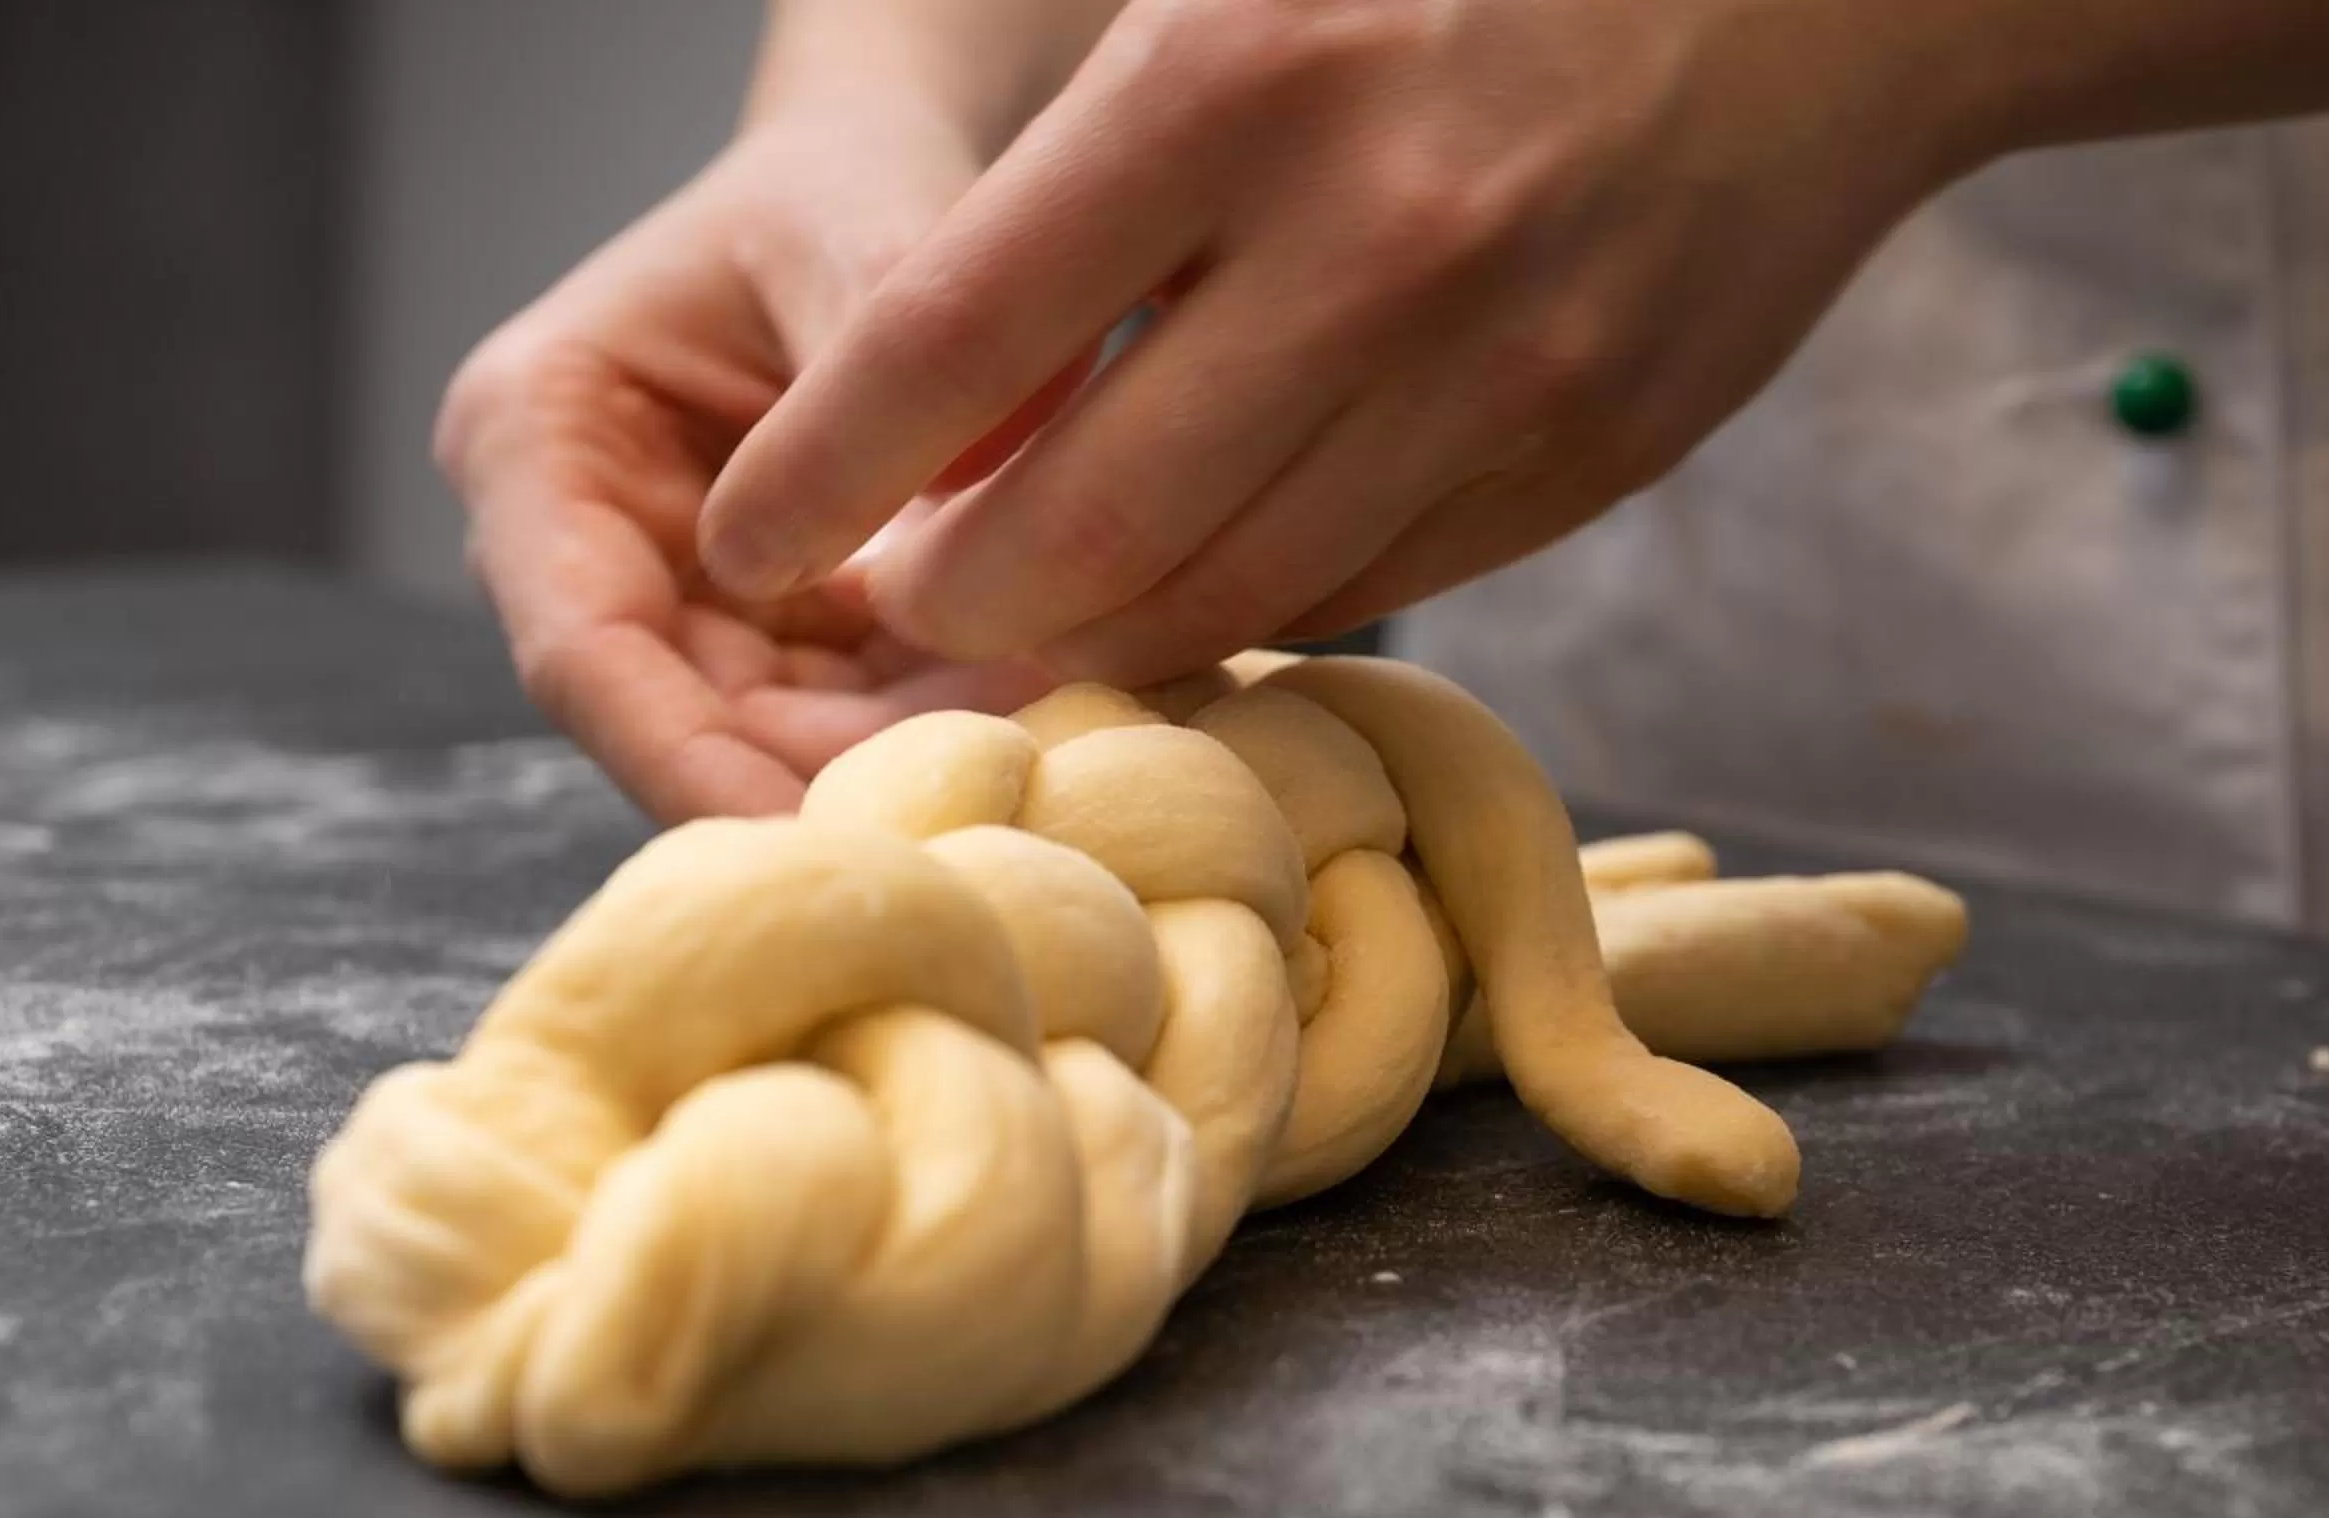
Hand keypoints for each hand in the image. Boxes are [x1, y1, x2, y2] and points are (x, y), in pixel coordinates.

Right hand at [437, 109, 1070, 821]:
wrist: (879, 195)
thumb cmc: (839, 185)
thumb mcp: (860, 234)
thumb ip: (890, 372)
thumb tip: (970, 533)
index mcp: (534, 443)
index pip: (586, 654)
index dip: (692, 769)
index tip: (816, 849)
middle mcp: (582, 550)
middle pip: (686, 728)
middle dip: (834, 785)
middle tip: (984, 819)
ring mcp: (680, 610)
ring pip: (779, 746)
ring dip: (908, 770)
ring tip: (1051, 763)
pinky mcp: (775, 646)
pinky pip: (855, 723)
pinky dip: (947, 731)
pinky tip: (1059, 727)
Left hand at [695, 0, 1982, 685]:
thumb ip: (1096, 164)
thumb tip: (939, 377)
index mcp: (1238, 76)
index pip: (949, 338)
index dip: (819, 475)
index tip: (739, 538)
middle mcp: (1370, 241)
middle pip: (1085, 530)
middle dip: (958, 604)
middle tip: (900, 607)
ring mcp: (1500, 370)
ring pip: (1234, 592)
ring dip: (1108, 630)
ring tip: (1038, 610)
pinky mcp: (1589, 454)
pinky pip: (1373, 583)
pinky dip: (1265, 597)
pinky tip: (1217, 567)